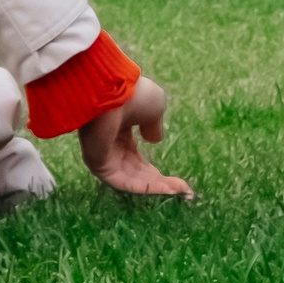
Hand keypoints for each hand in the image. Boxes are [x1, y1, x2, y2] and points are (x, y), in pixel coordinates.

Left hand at [79, 76, 193, 197]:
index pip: (136, 157)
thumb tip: (153, 140)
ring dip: (158, 187)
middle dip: (161, 182)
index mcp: (119, 128)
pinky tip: (169, 189)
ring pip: (133, 179)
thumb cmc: (133, 94)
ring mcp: (104, 156)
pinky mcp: (100, 166)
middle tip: (183, 190)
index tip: (178, 179)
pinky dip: (147, 187)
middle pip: (136, 171)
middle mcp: (110, 144)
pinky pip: (126, 182)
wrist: (113, 92)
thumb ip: (154, 126)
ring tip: (181, 191)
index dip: (156, 169)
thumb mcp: (153, 106)